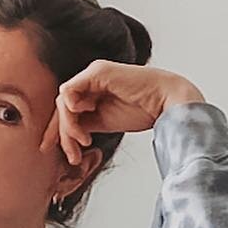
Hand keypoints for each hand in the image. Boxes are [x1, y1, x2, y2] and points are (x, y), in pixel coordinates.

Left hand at [39, 61, 204, 165]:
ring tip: (85, 141)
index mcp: (92, 91)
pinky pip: (69, 91)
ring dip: (70, 127)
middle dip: (63, 134)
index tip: (60, 153)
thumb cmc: (145, 112)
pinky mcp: (97, 72)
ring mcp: (92, 75)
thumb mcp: (106, 122)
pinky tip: (85, 122)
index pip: (65, 110)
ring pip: (63, 102)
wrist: (168, 103)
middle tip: (72, 155)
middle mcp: (90, 80)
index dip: (59, 132)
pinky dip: (71, 109)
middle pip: (62, 108)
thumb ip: (85, 125)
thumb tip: (66, 138)